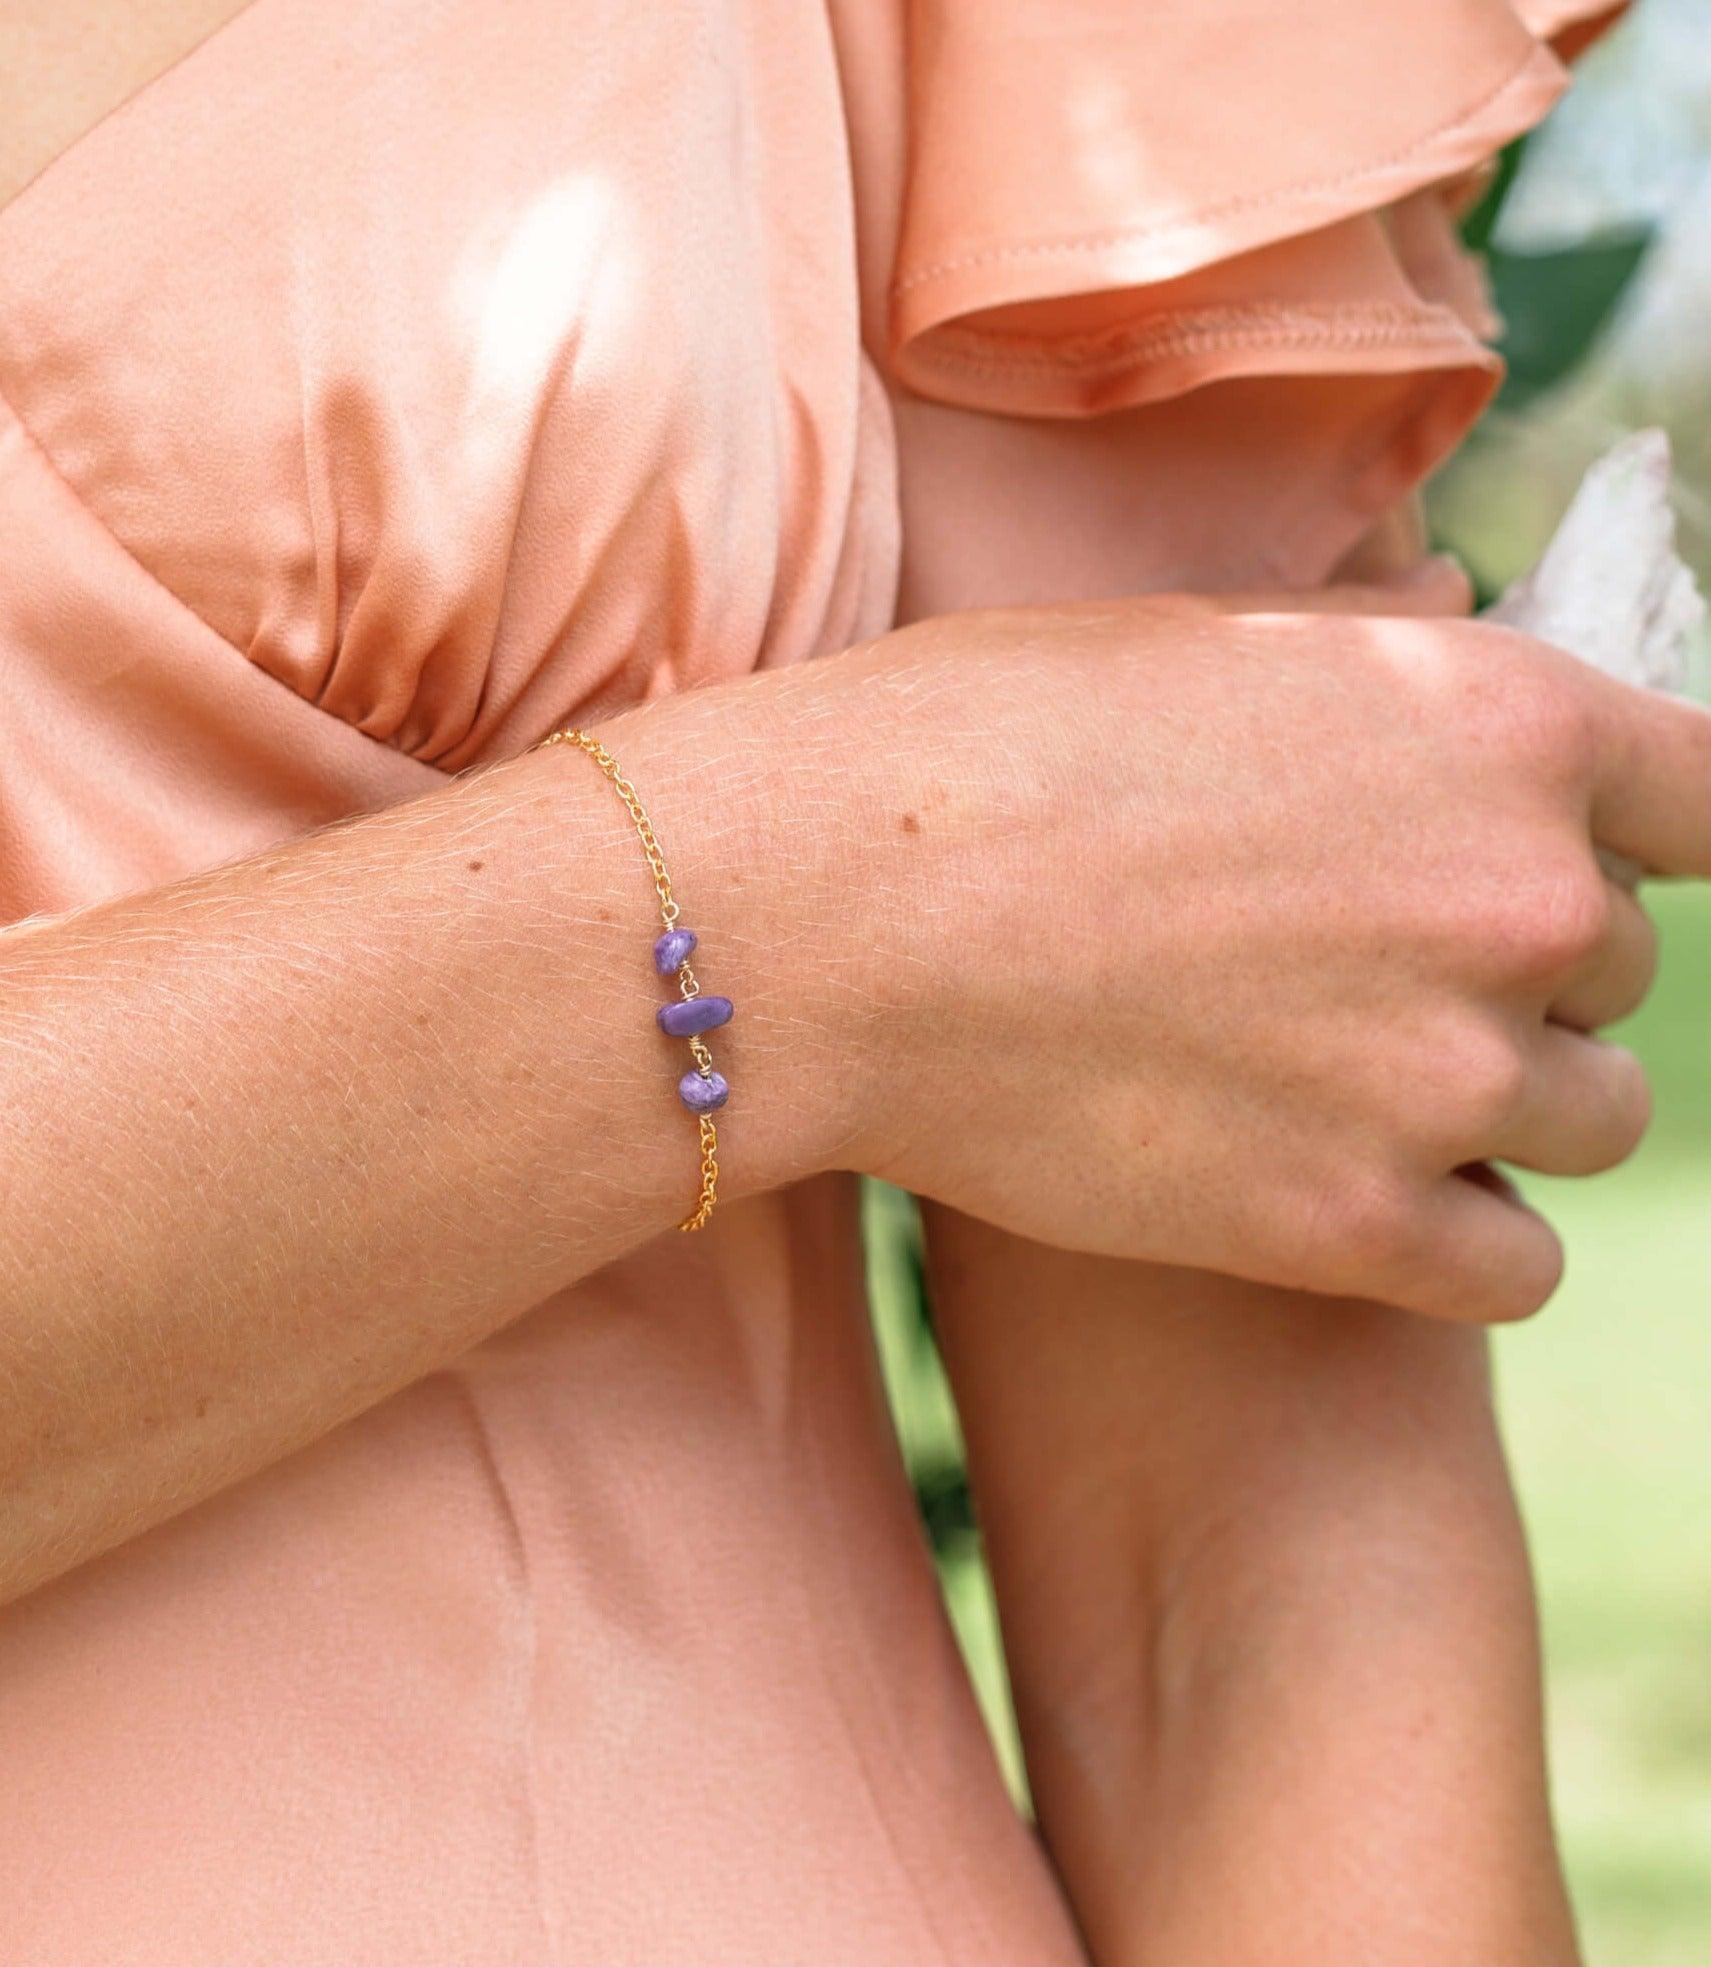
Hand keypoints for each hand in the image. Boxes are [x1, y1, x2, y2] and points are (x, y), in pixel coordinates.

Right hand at [827, 604, 1702, 1319]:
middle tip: (1353, 974)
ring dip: (1495, 1108)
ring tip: (1347, 1088)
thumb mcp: (1195, 646)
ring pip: (1588, 1123)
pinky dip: (1453, 1237)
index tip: (1569, 874)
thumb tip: (1457, 628)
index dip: (1638, 840)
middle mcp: (1516, 895)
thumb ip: (1371, 666)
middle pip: (1619, 970)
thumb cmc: (969, 744)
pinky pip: (1512, 1266)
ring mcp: (1440, 1074)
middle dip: (1512, 971)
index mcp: (1496, 719)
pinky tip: (1351, 1195)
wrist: (824, 913)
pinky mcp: (1347, 1227)